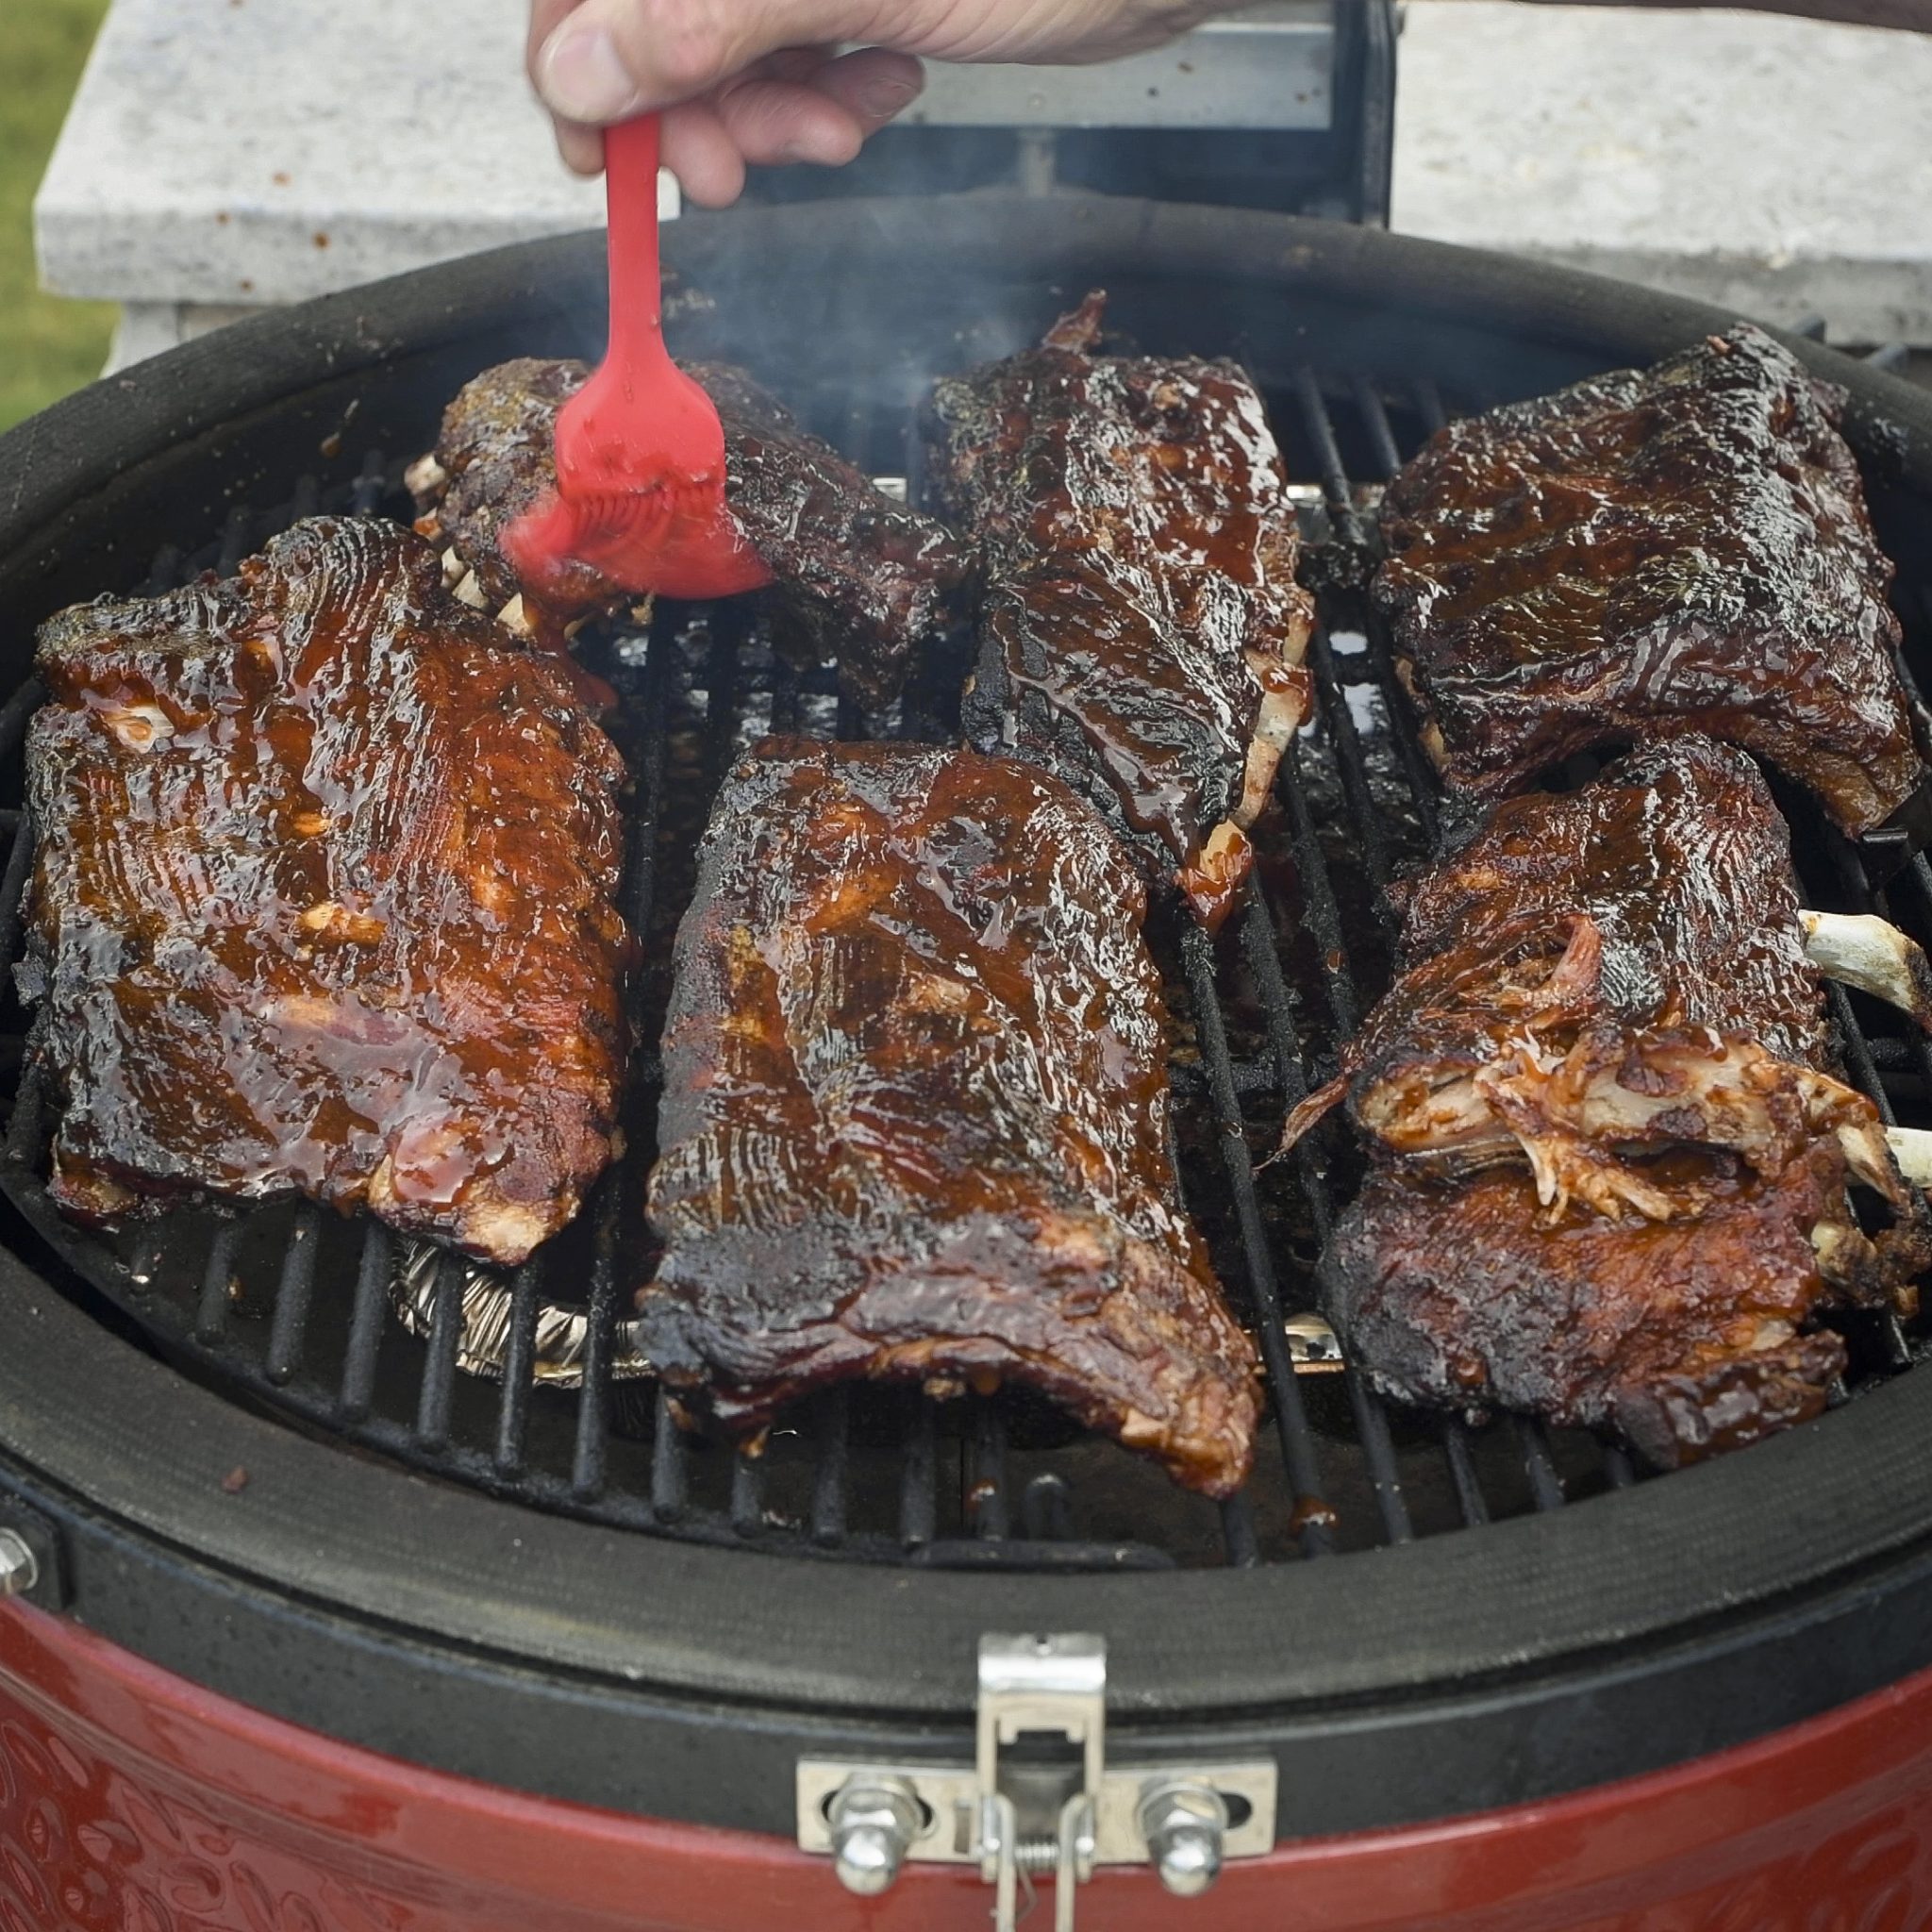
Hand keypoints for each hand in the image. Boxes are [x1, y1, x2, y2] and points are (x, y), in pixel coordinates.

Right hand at [528, 0, 1219, 204]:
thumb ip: (711, 16)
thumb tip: (579, 71)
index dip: (578, 60)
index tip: (601, 158)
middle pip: (655, 11)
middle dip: (694, 104)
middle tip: (742, 174)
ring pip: (726, 39)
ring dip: (771, 110)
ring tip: (843, 127)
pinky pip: (797, 41)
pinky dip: (828, 89)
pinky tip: (885, 88)